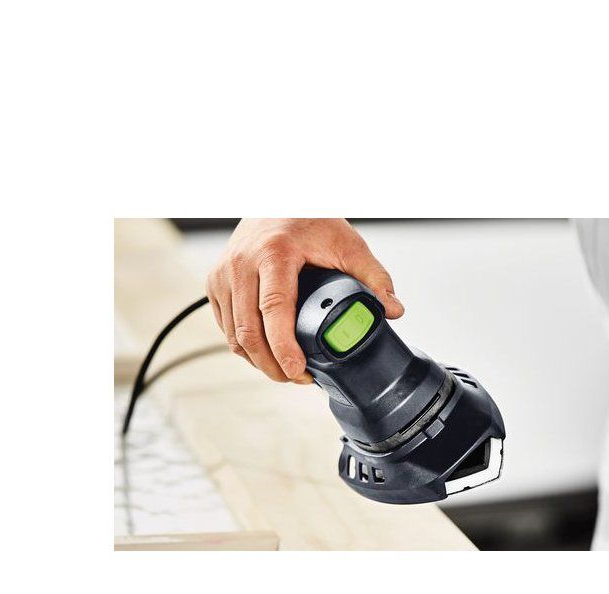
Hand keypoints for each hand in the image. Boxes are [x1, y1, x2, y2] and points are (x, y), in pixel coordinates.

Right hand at [207, 219, 403, 382]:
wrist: (275, 200)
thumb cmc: (308, 219)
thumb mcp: (347, 243)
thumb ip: (373, 276)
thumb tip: (393, 310)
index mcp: (274, 253)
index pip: (274, 310)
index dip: (284, 347)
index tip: (299, 371)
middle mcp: (241, 263)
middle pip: (248, 331)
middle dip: (272, 365)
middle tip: (297, 379)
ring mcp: (223, 274)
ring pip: (234, 334)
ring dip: (258, 361)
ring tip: (285, 371)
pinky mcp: (214, 282)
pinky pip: (226, 327)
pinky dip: (244, 347)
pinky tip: (265, 354)